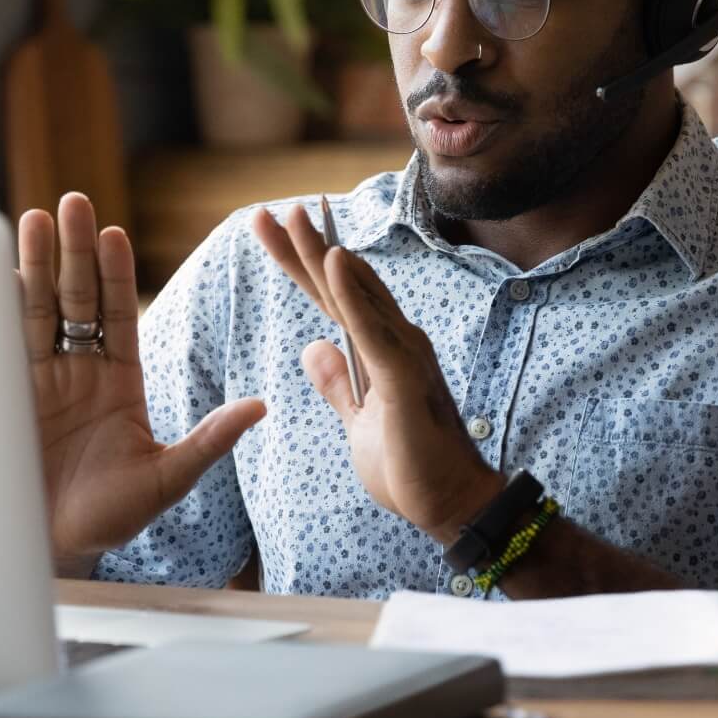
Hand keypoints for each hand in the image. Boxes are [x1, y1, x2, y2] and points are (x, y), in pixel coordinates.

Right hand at [22, 193, 265, 559]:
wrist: (47, 550)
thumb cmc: (108, 520)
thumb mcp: (166, 479)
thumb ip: (208, 440)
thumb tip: (261, 406)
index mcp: (119, 381)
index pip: (119, 314)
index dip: (115, 274)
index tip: (113, 234)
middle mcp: (78, 371)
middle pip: (77, 298)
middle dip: (74, 252)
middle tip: (74, 202)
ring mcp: (39, 379)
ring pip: (38, 308)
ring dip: (37, 263)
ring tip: (36, 217)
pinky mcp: (3, 392)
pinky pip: (1, 340)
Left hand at [253, 207, 502, 542]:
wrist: (449, 505)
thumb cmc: (410, 467)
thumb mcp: (358, 422)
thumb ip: (338, 383)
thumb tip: (314, 347)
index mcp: (379, 350)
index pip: (332, 298)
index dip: (299, 264)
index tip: (269, 232)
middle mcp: (395, 340)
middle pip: (340, 285)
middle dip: (302, 247)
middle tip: (270, 212)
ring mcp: (402, 354)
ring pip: (355, 295)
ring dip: (323, 253)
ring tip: (295, 217)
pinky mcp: (404, 377)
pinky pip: (372, 328)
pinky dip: (353, 293)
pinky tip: (333, 260)